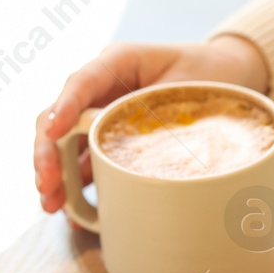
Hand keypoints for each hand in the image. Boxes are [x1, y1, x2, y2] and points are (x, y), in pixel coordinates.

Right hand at [33, 35, 269, 215]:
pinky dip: (78, 185)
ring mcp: (102, 114)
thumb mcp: (186, 88)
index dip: (63, 108)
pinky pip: (86, 161)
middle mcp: (101, 88)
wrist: (227, 76)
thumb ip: (156, 111)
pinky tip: (72, 210)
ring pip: (66, 144)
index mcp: (117, 62)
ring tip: (51, 205)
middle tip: (46, 185)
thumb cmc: (208, 73)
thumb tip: (128, 147)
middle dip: (48, 153)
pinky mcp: (110, 139)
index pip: (80, 83)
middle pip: (60, 118)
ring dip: (56, 175)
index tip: (52, 132)